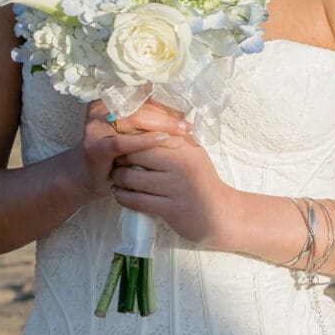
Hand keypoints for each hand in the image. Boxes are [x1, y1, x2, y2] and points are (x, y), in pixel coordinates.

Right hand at [59, 100, 173, 209]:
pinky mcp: (95, 147)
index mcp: (108, 101)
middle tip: (187, 125)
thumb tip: (180, 111)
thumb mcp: (129, 131)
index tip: (184, 113)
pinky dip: (145, 140)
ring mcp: (95, 127)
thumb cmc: (115, 153)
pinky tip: (163, 139)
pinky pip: (123, 142)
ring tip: (182, 132)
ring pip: (134, 119)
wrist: (87, 176)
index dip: (164, 104)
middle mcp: (100, 109)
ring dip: (162, 125)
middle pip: (139, 106)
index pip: (141, 96)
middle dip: (167, 116)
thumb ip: (146, 119)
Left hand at [106, 106, 245, 246]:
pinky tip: (119, 193)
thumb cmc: (202, 181)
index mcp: (184, 148)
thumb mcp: (192, 153)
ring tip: (115, 176)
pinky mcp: (170, 209)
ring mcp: (175, 188)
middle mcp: (180, 165)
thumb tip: (143, 119)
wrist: (221, 214)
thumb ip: (171, 138)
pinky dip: (122, 197)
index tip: (116, 138)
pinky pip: (136, 201)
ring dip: (117, 178)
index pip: (147, 135)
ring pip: (131, 178)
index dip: (128, 136)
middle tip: (112, 158)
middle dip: (119, 156)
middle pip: (135, 154)